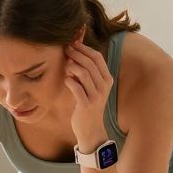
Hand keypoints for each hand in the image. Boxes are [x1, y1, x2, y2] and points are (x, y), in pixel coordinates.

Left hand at [63, 33, 112, 147]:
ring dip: (71, 66)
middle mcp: (104, 86)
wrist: (91, 129)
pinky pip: (76, 87)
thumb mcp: (92, 87)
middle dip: (76, 54)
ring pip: (83, 73)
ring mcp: (96, 96)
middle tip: (66, 50)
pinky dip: (69, 80)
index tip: (73, 43)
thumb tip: (74, 53)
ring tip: (65, 66)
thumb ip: (86, 72)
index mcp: (107, 79)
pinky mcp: (86, 105)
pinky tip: (66, 79)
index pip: (97, 57)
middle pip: (90, 63)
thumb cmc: (88, 104)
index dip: (84, 48)